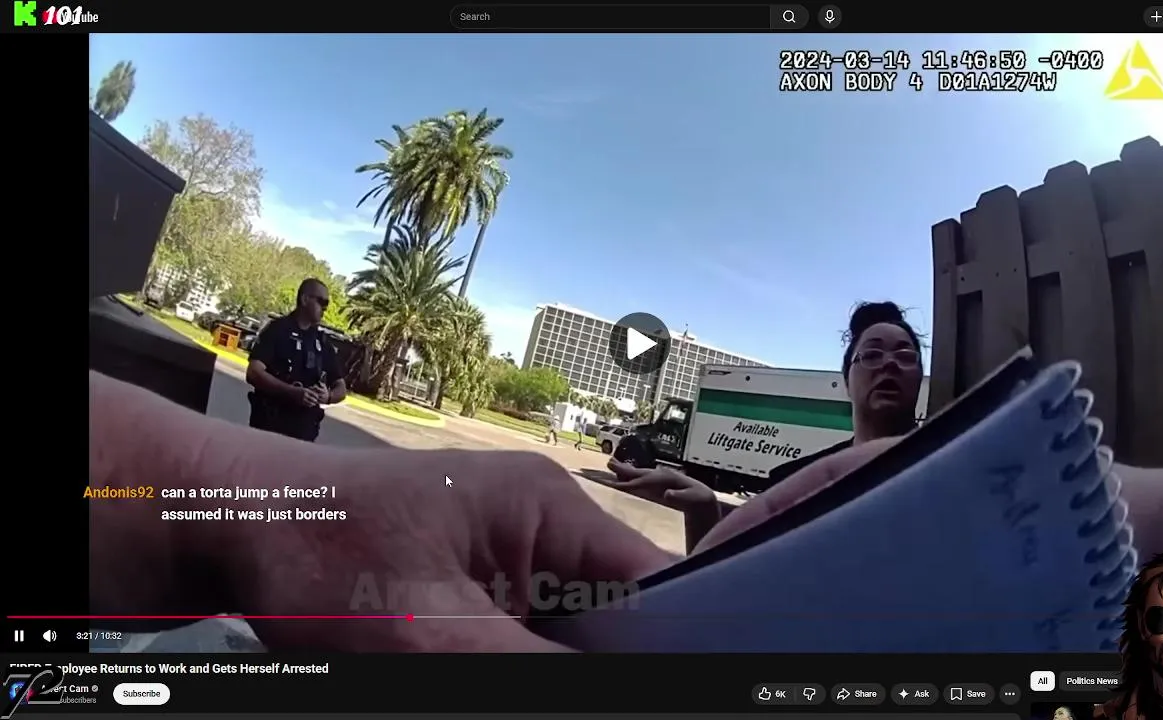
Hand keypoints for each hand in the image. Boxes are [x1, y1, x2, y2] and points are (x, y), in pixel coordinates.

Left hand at [90, 370, 675, 651]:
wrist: (222, 527)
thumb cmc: (312, 549)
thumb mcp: (427, 630)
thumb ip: (530, 671)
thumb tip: (617, 694)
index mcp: (546, 505)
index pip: (649, 586)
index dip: (669, 647)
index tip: (670, 688)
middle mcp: (537, 527)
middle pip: (611, 621)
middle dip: (595, 665)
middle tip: (543, 682)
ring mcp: (503, 559)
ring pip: (565, 639)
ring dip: (550, 667)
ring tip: (477, 666)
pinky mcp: (471, 590)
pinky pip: (519, 641)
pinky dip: (512, 666)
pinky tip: (473, 670)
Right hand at [603, 459, 716, 513]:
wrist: (703, 497)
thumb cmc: (698, 500)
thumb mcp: (694, 500)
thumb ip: (681, 497)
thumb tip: (667, 494)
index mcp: (667, 479)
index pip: (645, 481)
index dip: (631, 483)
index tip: (616, 484)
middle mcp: (661, 475)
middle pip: (639, 472)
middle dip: (624, 469)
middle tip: (609, 463)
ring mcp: (659, 478)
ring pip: (639, 473)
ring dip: (625, 470)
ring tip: (611, 463)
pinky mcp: (658, 484)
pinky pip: (640, 478)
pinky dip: (630, 476)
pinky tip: (622, 476)